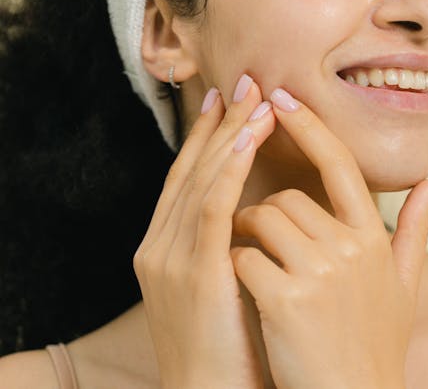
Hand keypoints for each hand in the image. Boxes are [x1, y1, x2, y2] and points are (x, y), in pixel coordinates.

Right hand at [133, 76, 276, 388]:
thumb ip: (237, 245)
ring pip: (202, 180)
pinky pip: (211, 210)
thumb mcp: (225, 286)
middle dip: (221, 123)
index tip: (230, 100)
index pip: (188, 179)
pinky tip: (247, 140)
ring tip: (257, 98)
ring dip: (230, 135)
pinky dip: (228, 170)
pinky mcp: (196, 274)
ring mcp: (173, 259)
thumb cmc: (231, 348)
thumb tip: (266, 212)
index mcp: (168, 250)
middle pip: (191, 169)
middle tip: (246, 80)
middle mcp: (160, 247)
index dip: (208, 137)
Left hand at [230, 86, 427, 388]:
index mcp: (374, 239)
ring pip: (260, 220)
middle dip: (266, 215)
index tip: (281, 98)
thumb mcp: (405, 286)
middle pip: (288, 198)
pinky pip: (243, 256)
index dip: (310, 127)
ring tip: (250, 265)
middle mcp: (350, 248)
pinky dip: (236, 268)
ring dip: (245, 237)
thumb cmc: (375, 347)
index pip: (341, 165)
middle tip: (259, 241)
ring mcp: (319, 272)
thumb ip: (416, 229)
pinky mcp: (285, 297)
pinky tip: (246, 294)